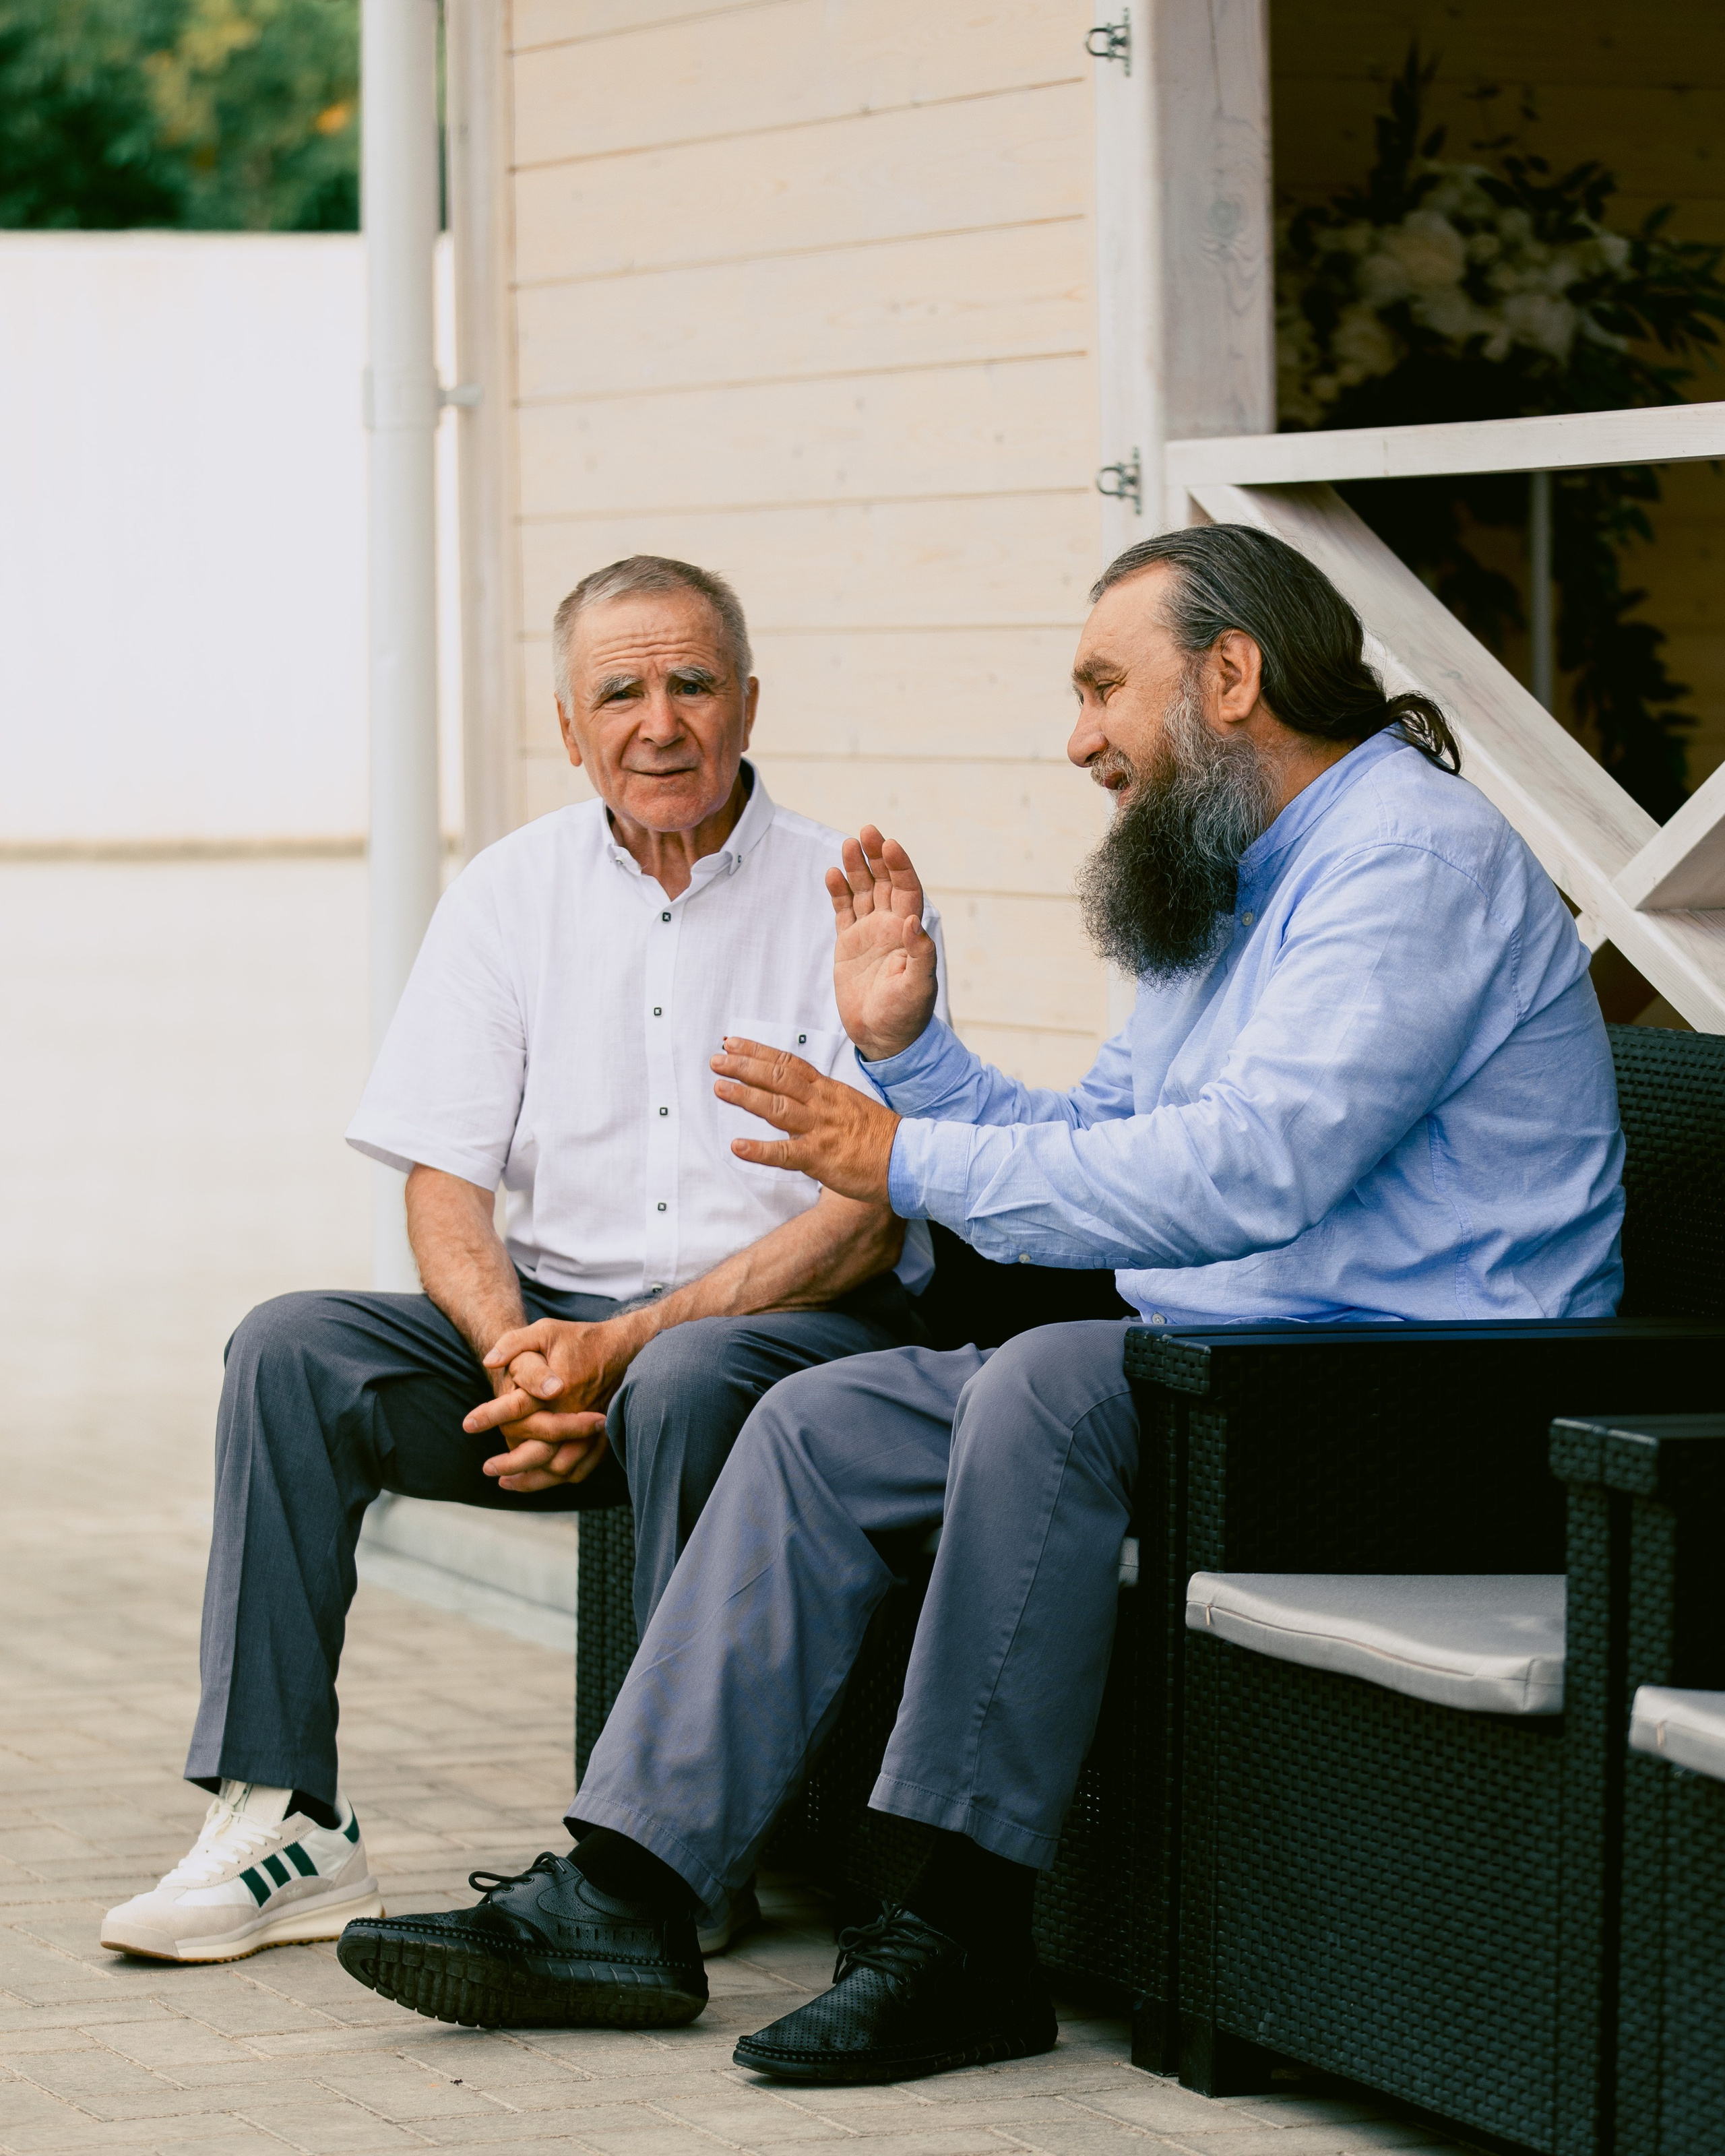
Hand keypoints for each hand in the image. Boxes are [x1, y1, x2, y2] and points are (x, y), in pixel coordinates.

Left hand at [464, 1314, 649, 1491]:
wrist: (623, 1346)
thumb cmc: (580, 1339)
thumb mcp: (545, 1331)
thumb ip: (514, 1343)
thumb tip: (488, 1361)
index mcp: (557, 1388)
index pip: (516, 1407)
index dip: (489, 1416)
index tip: (468, 1424)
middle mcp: (573, 1412)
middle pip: (538, 1450)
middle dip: (509, 1463)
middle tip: (487, 1468)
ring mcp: (589, 1429)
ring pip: (558, 1467)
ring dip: (532, 1479)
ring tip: (507, 1482)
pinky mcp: (600, 1437)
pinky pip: (581, 1468)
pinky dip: (558, 1479)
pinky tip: (539, 1478)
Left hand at [712, 1039, 899, 1201]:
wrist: (908, 1159)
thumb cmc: (881, 1136)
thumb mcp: (850, 1106)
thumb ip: (822, 1102)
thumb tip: (797, 1100)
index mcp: (828, 1090)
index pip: (789, 1063)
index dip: (759, 1052)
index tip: (734, 1043)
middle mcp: (822, 1104)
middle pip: (778, 1077)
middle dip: (745, 1067)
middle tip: (717, 1059)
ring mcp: (820, 1129)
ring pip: (777, 1107)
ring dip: (745, 1096)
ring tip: (719, 1088)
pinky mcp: (820, 1158)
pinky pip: (785, 1153)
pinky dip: (759, 1150)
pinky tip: (737, 1146)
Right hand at [827, 826, 938, 1061]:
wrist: (883, 1038)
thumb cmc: (906, 1015)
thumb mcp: (918, 987)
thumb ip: (919, 953)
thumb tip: (913, 920)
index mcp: (910, 932)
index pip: (907, 890)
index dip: (900, 866)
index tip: (890, 845)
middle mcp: (891, 926)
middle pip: (885, 882)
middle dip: (877, 857)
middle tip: (867, 832)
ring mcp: (869, 933)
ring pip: (863, 891)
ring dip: (856, 868)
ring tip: (848, 844)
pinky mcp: (848, 944)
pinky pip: (843, 910)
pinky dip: (838, 892)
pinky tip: (831, 874)